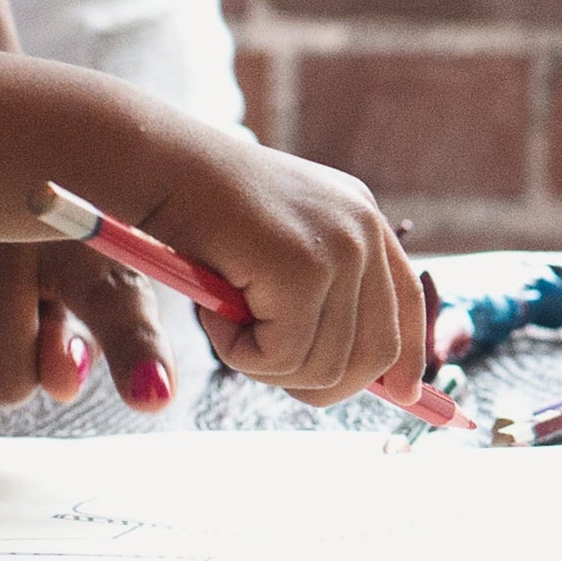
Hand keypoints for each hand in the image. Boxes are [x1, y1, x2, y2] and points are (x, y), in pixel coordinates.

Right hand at [0, 238, 176, 411]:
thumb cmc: (21, 205)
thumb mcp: (77, 248)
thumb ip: (98, 316)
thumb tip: (63, 382)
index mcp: (69, 228)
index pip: (113, 295)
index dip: (137, 350)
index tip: (153, 393)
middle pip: (2, 383)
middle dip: (5, 374)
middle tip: (1, 327)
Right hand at [140, 136, 428, 410]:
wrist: (153, 165)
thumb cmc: (198, 217)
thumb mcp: (274, 255)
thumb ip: (321, 300)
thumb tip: (373, 376)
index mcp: (362, 221)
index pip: (408, 303)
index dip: (407, 358)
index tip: (402, 394)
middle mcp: (363, 229)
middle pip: (376, 353)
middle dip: (317, 380)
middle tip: (259, 359)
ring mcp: (340, 246)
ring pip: (324, 365)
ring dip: (263, 363)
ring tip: (226, 316)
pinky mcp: (304, 266)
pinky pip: (283, 356)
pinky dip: (238, 352)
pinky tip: (213, 308)